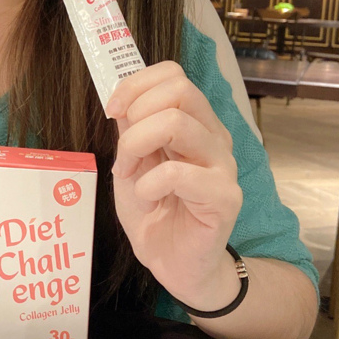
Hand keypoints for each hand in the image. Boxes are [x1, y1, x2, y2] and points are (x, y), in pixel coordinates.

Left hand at [106, 61, 242, 306]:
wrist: (172, 263)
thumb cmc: (154, 212)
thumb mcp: (131, 163)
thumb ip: (130, 129)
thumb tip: (122, 98)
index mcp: (194, 122)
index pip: (174, 75)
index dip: (136, 84)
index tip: (113, 110)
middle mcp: (213, 137)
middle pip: (181, 90)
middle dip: (137, 113)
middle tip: (124, 149)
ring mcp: (223, 166)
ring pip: (178, 124)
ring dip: (137, 147)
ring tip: (130, 175)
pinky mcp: (225, 198)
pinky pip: (179, 173)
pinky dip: (148, 184)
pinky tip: (146, 199)